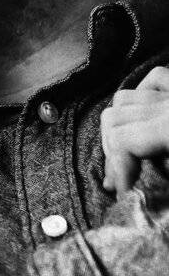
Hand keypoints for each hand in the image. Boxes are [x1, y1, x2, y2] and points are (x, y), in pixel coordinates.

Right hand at [102, 66, 168, 195]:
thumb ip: (157, 183)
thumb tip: (125, 193)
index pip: (121, 141)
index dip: (117, 171)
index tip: (123, 196)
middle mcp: (167, 105)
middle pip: (114, 118)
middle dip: (112, 151)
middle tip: (122, 180)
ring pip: (124, 97)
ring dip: (120, 125)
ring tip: (128, 154)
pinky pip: (152, 79)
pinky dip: (141, 94)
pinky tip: (145, 117)